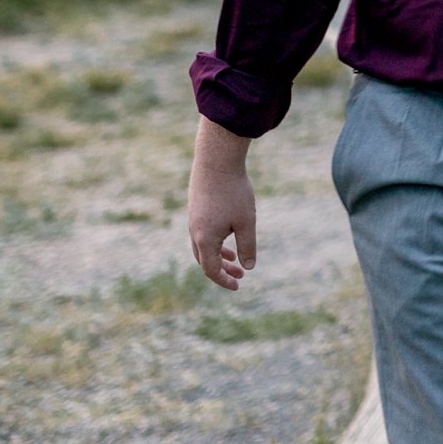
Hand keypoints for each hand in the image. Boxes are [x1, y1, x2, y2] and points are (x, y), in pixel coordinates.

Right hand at [187, 120, 257, 288]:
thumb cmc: (234, 191)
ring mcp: (193, 219)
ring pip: (203, 246)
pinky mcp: (196, 207)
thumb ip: (247, 246)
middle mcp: (194, 232)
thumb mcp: (246, 221)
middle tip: (239, 275)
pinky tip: (229, 232)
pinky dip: (215, 240)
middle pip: (205, 260)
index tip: (238, 285)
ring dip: (218, 255)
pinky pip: (203, 232)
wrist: (217, 158)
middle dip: (222, 269)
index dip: (224, 280)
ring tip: (235, 257)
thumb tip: (248, 267)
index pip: (211, 270)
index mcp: (205, 240)